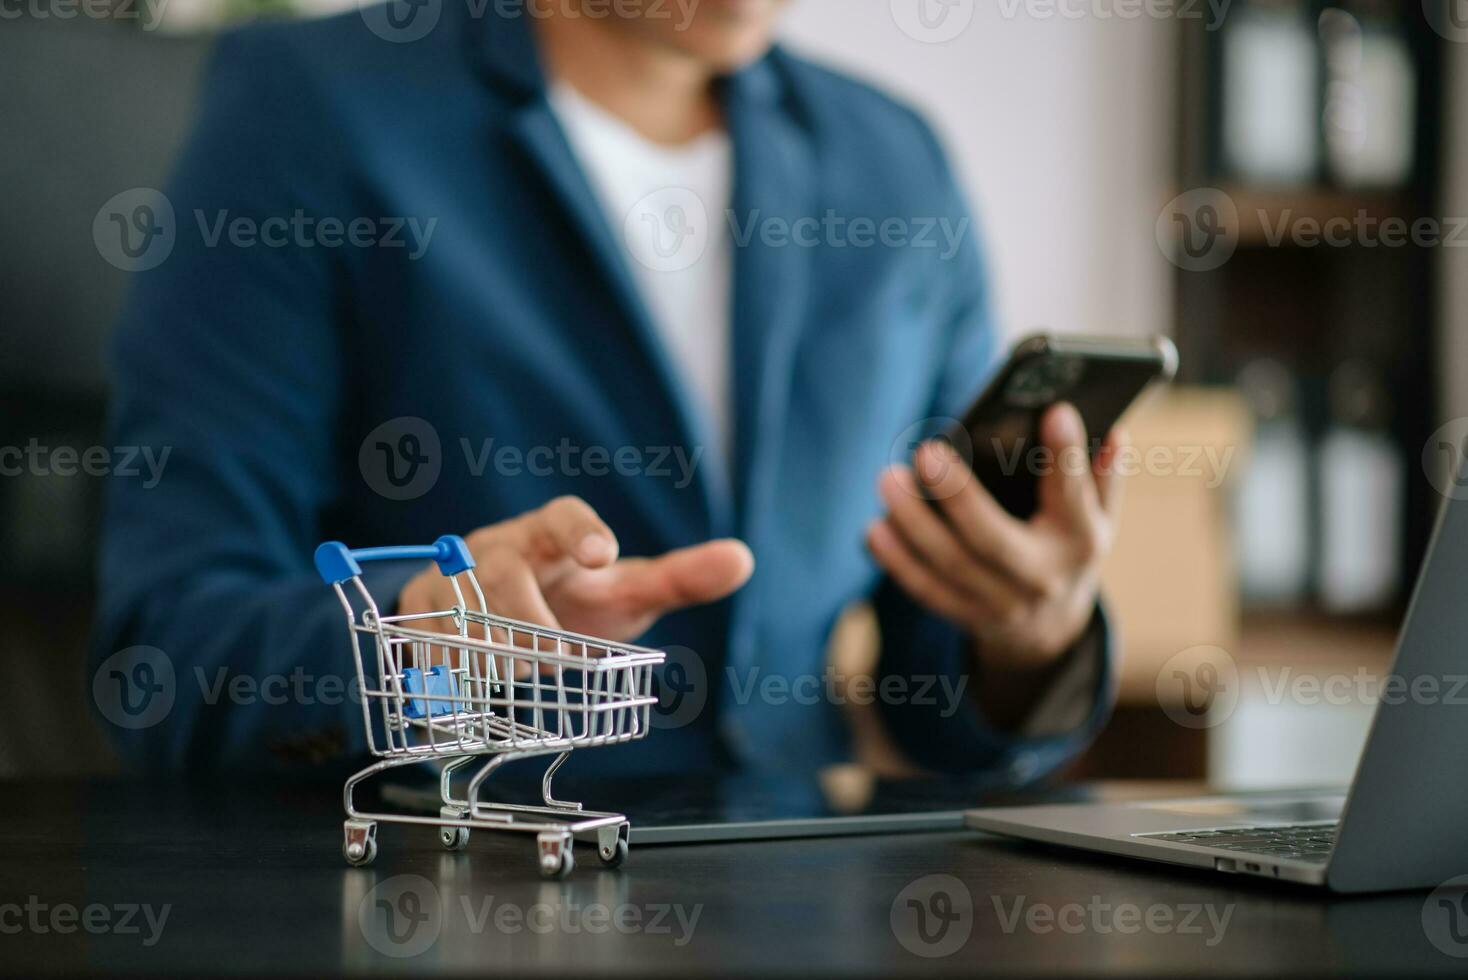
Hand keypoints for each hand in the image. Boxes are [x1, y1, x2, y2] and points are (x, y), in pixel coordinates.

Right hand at [398, 495, 753, 642]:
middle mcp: (496, 545)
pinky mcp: (414, 607)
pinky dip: (453, 670)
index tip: (604, 556)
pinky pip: (425, 641)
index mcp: (549, 533)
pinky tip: (472, 677)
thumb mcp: (624, 592)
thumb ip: (679, 577)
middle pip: (505, 578)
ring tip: (516, 666)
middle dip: (533, 628)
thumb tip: (743, 558)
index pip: (563, 516)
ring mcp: (449, 574)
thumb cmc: (570, 596)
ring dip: (495, 655)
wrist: (499, 615)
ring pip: (461, 615)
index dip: (582, 531)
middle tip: (556, 654)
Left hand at [867, 403, 1124, 671]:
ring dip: (914, 525)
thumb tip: (1111, 433)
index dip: (1066, 456)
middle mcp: (1042, 577)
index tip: (1054, 410)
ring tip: (889, 480)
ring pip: (951, 565)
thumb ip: (1102, 475)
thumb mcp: (1098, 516)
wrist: (1050, 628)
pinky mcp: (967, 617)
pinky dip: (898, 561)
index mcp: (1081, 541)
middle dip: (959, 496)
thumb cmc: (1067, 544)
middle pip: (994, 539)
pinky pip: (926, 590)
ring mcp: (1002, 603)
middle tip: (926, 452)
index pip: (1074, 496)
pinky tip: (874, 528)